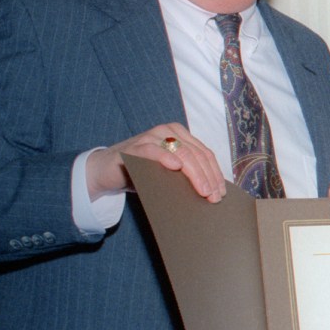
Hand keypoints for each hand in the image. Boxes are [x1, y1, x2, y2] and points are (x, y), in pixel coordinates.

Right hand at [90, 123, 225, 201]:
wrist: (108, 171)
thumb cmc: (143, 173)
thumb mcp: (169, 173)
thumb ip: (186, 175)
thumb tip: (212, 194)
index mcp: (180, 135)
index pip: (205, 154)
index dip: (215, 174)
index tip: (221, 194)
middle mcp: (168, 132)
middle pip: (196, 155)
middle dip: (208, 178)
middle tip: (213, 197)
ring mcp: (151, 137)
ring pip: (181, 152)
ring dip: (195, 174)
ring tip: (202, 191)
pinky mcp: (134, 146)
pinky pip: (153, 150)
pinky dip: (165, 158)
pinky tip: (175, 167)